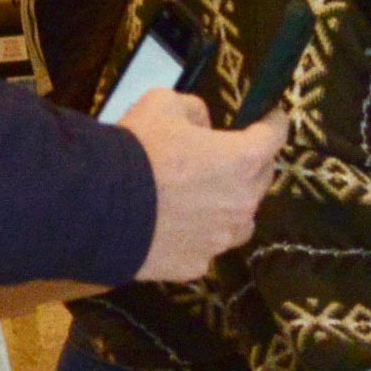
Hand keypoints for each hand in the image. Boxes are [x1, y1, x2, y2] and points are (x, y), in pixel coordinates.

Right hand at [124, 91, 288, 282]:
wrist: (94, 207)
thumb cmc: (135, 149)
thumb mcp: (163, 104)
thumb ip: (194, 110)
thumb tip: (202, 125)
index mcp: (244, 159)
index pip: (276, 135)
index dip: (274, 122)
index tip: (270, 118)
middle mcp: (243, 203)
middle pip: (262, 179)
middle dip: (250, 165)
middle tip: (225, 157)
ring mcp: (220, 239)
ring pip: (240, 220)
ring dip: (230, 206)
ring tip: (204, 198)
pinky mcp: (195, 265)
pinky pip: (205, 247)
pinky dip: (197, 236)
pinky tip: (174, 228)